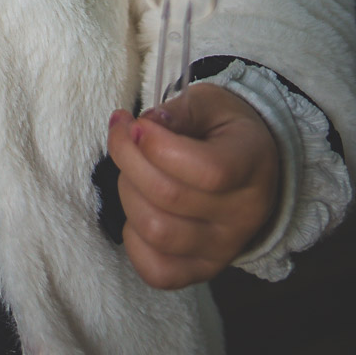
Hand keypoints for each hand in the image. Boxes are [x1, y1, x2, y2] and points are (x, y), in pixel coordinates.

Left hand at [107, 83, 279, 288]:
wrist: (252, 167)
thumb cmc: (224, 130)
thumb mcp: (209, 104)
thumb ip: (178, 111)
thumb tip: (146, 127)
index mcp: (250, 166)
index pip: (207, 170)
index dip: (158, 145)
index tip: (136, 123)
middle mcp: (242, 215)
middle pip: (168, 197)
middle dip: (128, 157)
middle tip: (123, 132)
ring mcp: (223, 249)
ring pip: (156, 231)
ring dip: (128, 191)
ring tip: (131, 167)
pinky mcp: (202, 270)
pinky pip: (157, 270)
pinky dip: (133, 238)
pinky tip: (138, 204)